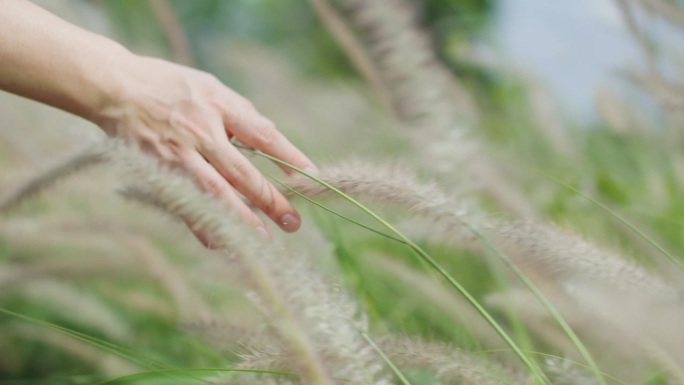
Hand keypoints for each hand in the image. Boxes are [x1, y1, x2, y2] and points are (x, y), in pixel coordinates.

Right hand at [94, 54, 315, 241]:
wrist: (113, 87)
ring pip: (213, 193)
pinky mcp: (156, 171)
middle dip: (270, 199)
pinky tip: (218, 242)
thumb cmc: (168, 85)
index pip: (263, 135)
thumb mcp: (209, 85)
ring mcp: (177, 155)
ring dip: (240, 218)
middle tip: (293, 221)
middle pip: (242, 172)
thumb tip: (271, 136)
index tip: (311, 177)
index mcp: (218, 106)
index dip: (289, 157)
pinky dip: (200, 223)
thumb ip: (241, 111)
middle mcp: (200, 132)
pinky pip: (182, 202)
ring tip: (262, 239)